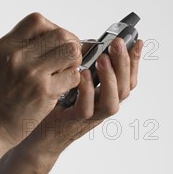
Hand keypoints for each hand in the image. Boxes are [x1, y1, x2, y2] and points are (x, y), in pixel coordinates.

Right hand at [0, 13, 83, 149]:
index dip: (52, 28)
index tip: (54, 42)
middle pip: (61, 34)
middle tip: (68, 57)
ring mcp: (31, 73)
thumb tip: (55, 33)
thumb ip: (21, 45)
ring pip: (71, 52)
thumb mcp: (0, 60)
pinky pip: (73, 76)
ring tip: (64, 71)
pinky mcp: (44, 91)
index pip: (38, 20)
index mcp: (5, 45)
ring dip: (73, 61)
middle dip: (71, 44)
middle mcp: (17, 56)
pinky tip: (61, 87)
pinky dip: (72, 81)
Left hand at [21, 37, 143, 156]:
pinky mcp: (72, 122)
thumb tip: (93, 41)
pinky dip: (87, 92)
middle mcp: (102, 106)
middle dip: (124, 64)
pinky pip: (86, 109)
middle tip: (118, 43)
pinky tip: (82, 75)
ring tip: (103, 58)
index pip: (128, 78)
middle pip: (125, 87)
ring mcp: (89, 116)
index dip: (134, 60)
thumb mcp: (71, 78)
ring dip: (110, 79)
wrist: (35, 133)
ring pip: (111, 102)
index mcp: (104, 95)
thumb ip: (83, 63)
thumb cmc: (53, 102)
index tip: (137, 40)